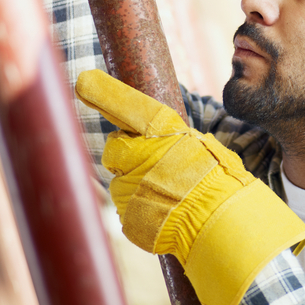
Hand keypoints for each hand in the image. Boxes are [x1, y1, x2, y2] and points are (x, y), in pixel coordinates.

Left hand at [76, 70, 304, 304]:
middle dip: (127, 154)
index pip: (129, 108)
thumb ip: (175, 142)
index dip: (105, 94)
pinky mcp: (126, 215)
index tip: (84, 81)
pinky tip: (167, 213)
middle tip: (155, 165)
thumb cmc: (220, 181)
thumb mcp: (203, 148)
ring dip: (138, 185)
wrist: (220, 223)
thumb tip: (160, 140)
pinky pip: (128, 209)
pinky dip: (142, 210)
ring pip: (122, 182)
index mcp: (164, 133)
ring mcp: (130, 187)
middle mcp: (140, 156)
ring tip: (170, 195)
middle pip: (116, 148)